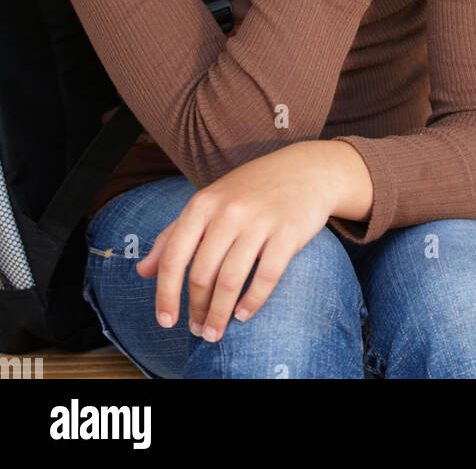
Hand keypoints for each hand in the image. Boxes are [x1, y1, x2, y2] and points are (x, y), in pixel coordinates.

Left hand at [136, 144, 340, 341]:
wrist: (306, 170)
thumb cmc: (250, 190)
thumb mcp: (208, 203)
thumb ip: (174, 235)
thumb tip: (142, 271)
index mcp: (203, 203)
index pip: (175, 256)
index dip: (166, 293)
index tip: (166, 321)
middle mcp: (229, 211)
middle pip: (203, 274)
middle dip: (197, 309)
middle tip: (198, 330)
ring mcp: (260, 221)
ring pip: (231, 280)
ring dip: (220, 314)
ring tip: (215, 331)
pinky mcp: (288, 232)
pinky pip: (266, 276)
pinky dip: (253, 302)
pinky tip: (244, 315)